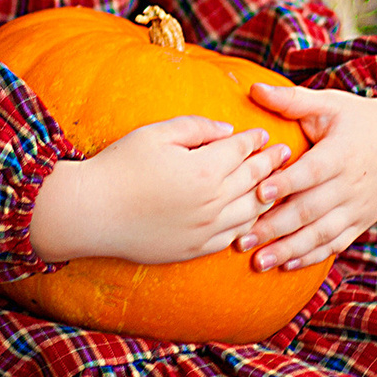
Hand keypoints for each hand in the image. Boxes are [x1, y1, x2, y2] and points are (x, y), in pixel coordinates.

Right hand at [29, 116, 290, 265]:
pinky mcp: (194, 249)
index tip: (266, 135)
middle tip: (286, 155)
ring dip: (266, 196)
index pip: (241, 151)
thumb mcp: (155, 133)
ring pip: (250, 212)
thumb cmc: (119, 166)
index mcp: (205, 170)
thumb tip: (227, 131)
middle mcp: (212, 203)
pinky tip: (250, 217)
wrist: (90, 213)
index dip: (255, 141)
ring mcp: (205, 230)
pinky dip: (247, 225)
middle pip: (253, 180)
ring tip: (277, 186)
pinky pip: (232, 237)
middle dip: (271, 165)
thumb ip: (196, 127)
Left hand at [236, 83, 376, 271]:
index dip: (288, 183)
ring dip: (289, 249)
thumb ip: (291, 100)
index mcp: (341, 153)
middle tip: (241, 239)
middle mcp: (351, 184)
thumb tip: (253, 88)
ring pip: (321, 233)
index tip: (260, 192)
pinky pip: (335, 244)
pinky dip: (311, 256)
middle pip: (311, 209)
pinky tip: (285, 265)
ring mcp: (357, 208)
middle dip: (275, 226)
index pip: (313, 171)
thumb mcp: (329, 103)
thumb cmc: (355, 119)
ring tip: (257, 262)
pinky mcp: (360, 223)